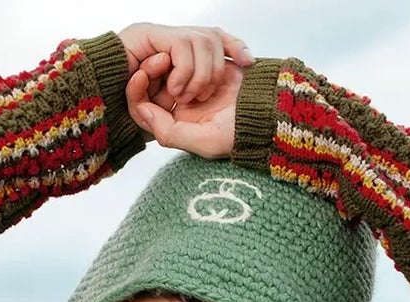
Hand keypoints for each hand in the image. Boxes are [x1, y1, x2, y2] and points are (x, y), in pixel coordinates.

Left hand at [117, 23, 251, 158]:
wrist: (272, 114)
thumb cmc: (240, 134)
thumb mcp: (204, 142)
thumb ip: (170, 132)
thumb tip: (143, 111)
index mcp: (176, 122)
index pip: (143, 103)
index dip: (137, 87)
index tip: (140, 73)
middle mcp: (184, 102)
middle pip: (156, 80)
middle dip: (156, 68)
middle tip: (163, 59)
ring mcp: (198, 82)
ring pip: (176, 62)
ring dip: (181, 60)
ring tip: (189, 66)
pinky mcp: (213, 66)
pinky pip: (198, 52)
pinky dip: (200, 51)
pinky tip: (197, 58)